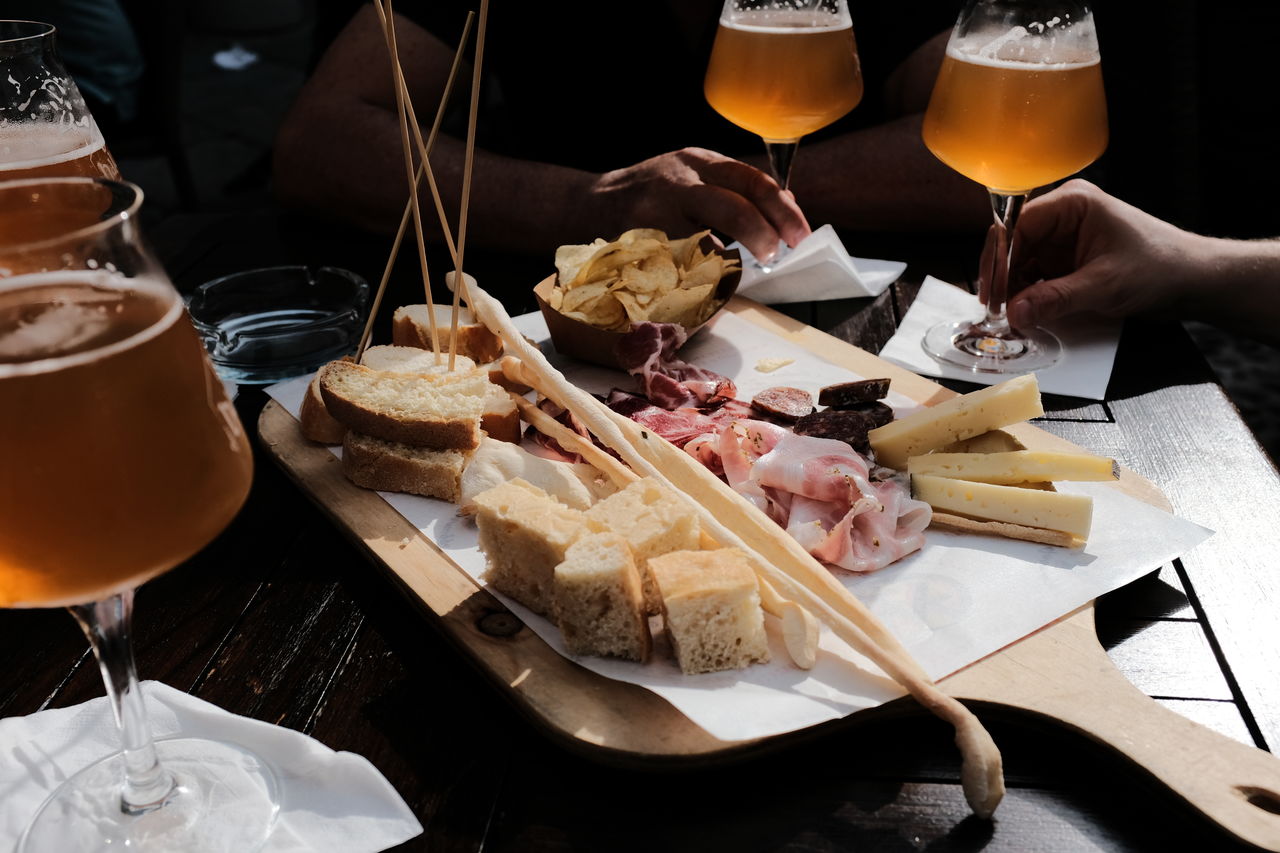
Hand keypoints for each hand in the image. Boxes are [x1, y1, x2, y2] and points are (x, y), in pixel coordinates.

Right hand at [589, 148, 810, 262]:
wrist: (589, 204)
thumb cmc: (653, 195)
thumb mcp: (691, 174)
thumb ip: (733, 188)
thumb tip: (787, 207)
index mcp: (697, 163)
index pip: (750, 181)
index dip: (781, 209)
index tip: (798, 235)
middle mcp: (678, 184)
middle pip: (733, 208)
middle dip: (762, 234)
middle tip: (773, 254)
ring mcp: (656, 215)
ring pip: (707, 243)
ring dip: (728, 263)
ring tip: (734, 272)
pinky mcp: (640, 245)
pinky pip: (680, 270)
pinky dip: (697, 282)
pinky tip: (702, 285)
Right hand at [1005, 180, 1208, 328]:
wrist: (1193, 280)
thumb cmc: (1160, 267)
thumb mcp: (1103, 285)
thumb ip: (1055, 299)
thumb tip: (1015, 312)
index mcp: (1073, 203)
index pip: (1018, 226)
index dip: (1001, 260)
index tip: (994, 293)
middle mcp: (1064, 215)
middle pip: (1015, 244)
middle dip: (1004, 277)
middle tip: (995, 309)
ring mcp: (1065, 238)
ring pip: (1022, 262)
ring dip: (1015, 289)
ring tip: (1010, 316)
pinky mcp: (1068, 259)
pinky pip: (1037, 274)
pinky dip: (1030, 294)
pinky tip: (1026, 312)